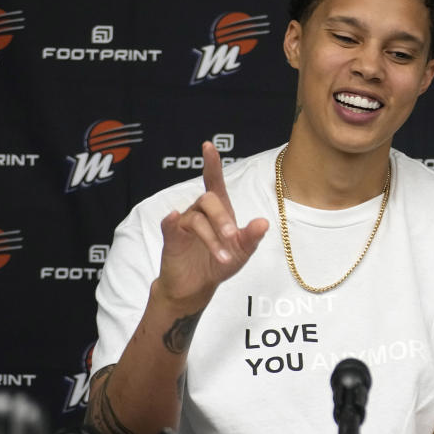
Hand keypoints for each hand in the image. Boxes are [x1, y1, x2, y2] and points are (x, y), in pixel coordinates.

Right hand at [154, 142, 268, 315]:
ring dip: (212, 238)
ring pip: (196, 218)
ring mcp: (184, 223)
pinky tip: (174, 219)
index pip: (214, 182)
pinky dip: (173, 220)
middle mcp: (200, 212)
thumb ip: (251, 237)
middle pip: (208, 199)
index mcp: (219, 210)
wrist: (197, 287)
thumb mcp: (241, 252)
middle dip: (222, 218)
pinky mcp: (172, 237)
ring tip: (223, 257)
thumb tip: (263, 222)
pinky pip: (171, 224)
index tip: (208, 146)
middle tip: (232, 238)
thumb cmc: (218, 263)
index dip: (212, 164)